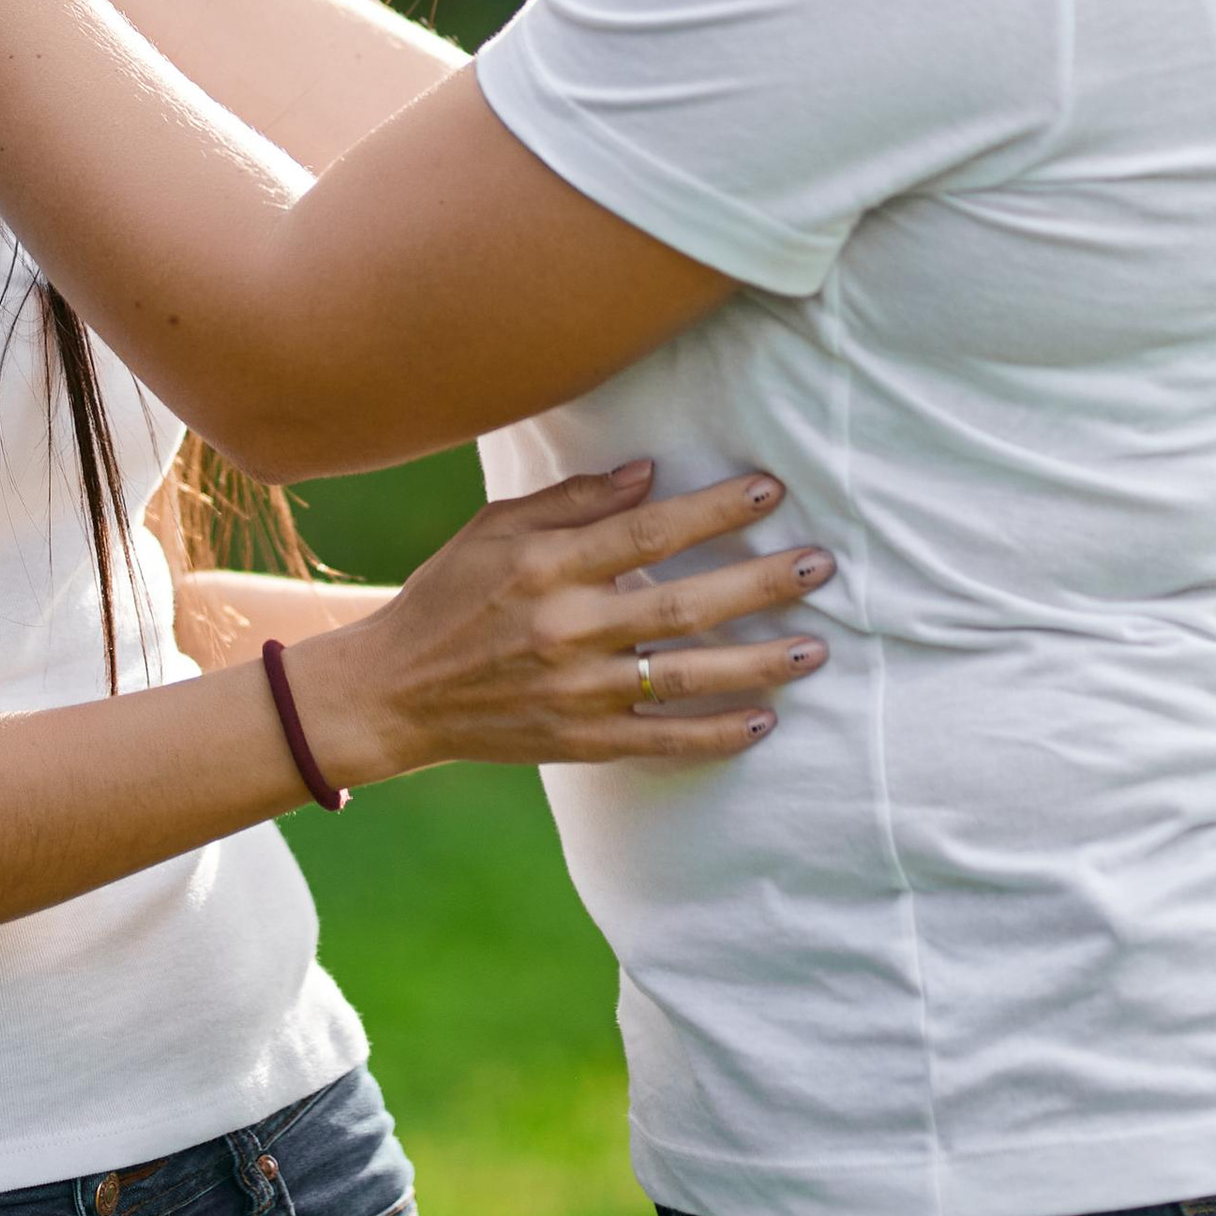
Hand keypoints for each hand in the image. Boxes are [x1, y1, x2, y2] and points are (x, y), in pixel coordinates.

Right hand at [283, 462, 832, 784]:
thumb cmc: (449, 595)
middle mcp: (566, 629)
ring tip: (815, 648)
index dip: (713, 511)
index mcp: (545, 567)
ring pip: (683, 676)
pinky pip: (661, 740)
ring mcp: (576, 692)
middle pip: (681, 605)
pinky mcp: (580, 742)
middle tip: (820, 565)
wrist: (394, 692)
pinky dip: (715, 735)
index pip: (646, 533)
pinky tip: (764, 720)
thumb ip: (572, 501)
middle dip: (758, 584)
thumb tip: (649, 473)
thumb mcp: (495, 528)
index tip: (772, 492)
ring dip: (756, 663)